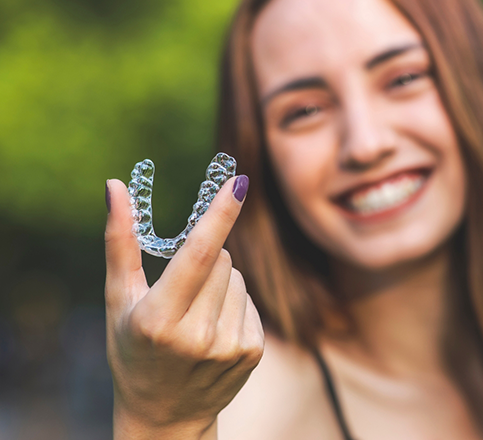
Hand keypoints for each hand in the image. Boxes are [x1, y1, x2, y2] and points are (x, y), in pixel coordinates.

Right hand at [104, 176, 262, 438]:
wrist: (164, 415)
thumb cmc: (132, 349)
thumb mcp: (118, 300)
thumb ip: (120, 241)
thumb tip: (116, 186)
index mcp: (159, 319)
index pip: (197, 254)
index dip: (220, 214)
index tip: (239, 181)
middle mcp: (197, 335)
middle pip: (221, 258)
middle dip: (205, 258)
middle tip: (181, 290)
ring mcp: (229, 346)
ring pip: (237, 277)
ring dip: (220, 283)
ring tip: (196, 315)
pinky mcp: (252, 352)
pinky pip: (250, 300)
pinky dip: (234, 304)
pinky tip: (214, 329)